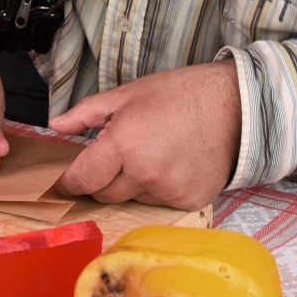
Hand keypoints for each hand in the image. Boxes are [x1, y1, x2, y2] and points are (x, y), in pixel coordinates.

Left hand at [49, 59, 240, 210]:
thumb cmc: (183, 94)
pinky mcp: (188, 202)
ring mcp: (168, 191)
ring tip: (149, 153)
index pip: (82, 179)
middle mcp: (144, 174)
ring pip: (130, 198)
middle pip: (103, 193)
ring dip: (129, 183)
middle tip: (112, 157)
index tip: (63, 180)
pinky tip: (170, 164)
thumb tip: (56, 126)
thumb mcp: (129, 94)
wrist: (240, 107)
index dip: (67, 182)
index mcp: (124, 144)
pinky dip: (156, 188)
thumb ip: (87, 113)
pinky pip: (158, 202)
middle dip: (99, 179)